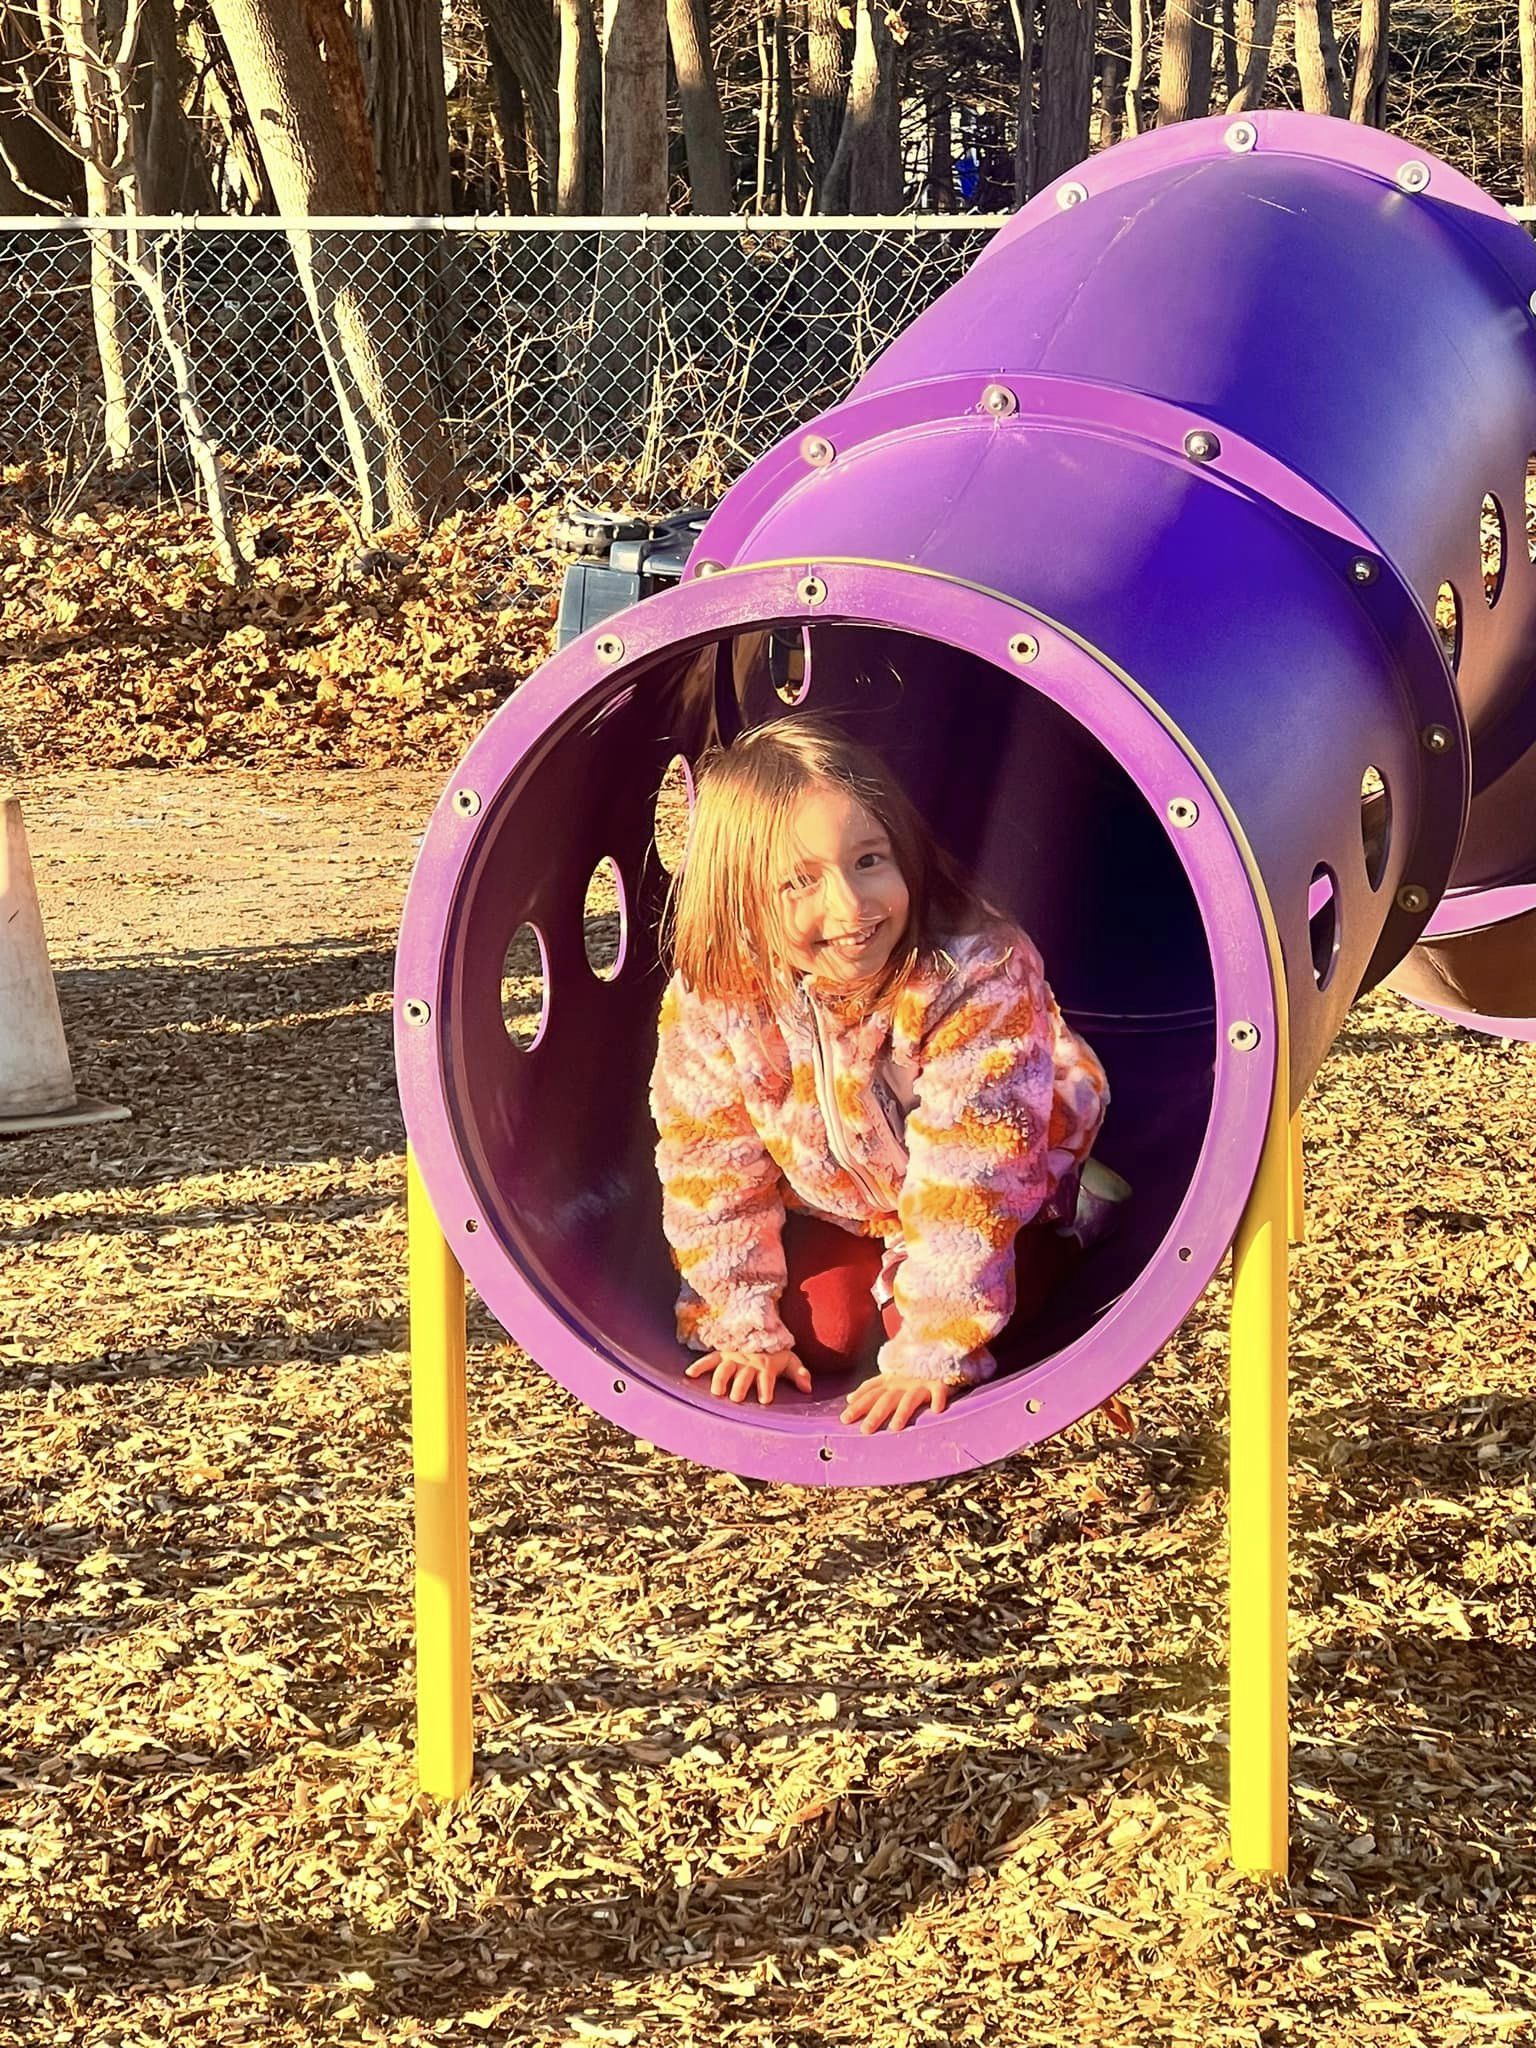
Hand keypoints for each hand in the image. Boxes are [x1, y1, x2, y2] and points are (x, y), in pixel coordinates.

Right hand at [685, 1348, 812, 1404]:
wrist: (760, 1327)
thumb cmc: (775, 1350)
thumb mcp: (789, 1359)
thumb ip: (799, 1373)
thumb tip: (808, 1388)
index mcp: (765, 1365)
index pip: (766, 1378)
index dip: (766, 1387)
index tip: (766, 1399)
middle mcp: (748, 1362)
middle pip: (743, 1376)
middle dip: (740, 1386)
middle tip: (736, 1397)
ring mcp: (733, 1357)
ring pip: (725, 1369)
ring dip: (720, 1380)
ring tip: (717, 1391)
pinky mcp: (721, 1354)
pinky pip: (709, 1359)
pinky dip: (699, 1366)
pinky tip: (690, 1374)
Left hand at [840, 1373, 951, 1433]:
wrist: (939, 1355)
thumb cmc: (912, 1374)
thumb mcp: (891, 1380)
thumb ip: (872, 1389)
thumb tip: (849, 1399)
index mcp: (890, 1382)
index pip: (871, 1393)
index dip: (859, 1404)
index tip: (844, 1419)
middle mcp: (902, 1382)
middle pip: (887, 1398)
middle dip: (875, 1413)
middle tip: (865, 1430)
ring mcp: (921, 1383)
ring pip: (910, 1398)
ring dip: (903, 1411)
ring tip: (895, 1427)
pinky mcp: (940, 1383)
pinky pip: (939, 1390)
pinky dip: (938, 1398)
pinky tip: (936, 1410)